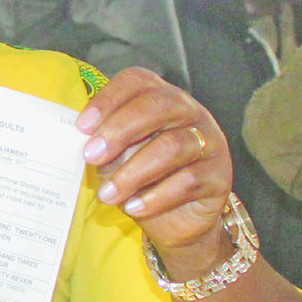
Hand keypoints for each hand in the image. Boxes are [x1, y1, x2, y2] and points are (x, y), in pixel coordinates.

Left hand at [77, 67, 232, 266]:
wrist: (175, 219)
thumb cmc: (140, 177)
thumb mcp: (116, 157)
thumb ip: (104, 144)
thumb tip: (84, 143)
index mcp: (159, 97)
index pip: (137, 82)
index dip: (108, 100)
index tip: (82, 127)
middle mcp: (189, 112)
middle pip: (157, 106)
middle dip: (119, 131)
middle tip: (91, 156)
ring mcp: (209, 141)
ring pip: (173, 146)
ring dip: (133, 172)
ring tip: (107, 194)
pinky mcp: (219, 175)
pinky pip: (188, 181)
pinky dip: (156, 196)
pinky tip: (133, 207)